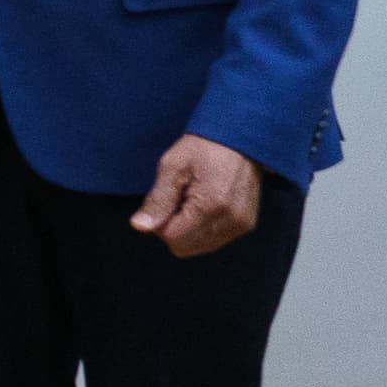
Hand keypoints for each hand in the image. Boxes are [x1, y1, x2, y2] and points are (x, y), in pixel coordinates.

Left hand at [133, 133, 262, 257]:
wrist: (239, 139)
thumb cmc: (203, 148)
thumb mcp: (172, 167)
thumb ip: (157, 200)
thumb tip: (140, 227)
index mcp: (211, 207)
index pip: (173, 238)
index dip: (160, 224)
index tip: (164, 201)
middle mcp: (230, 221)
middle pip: (186, 247)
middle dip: (173, 229)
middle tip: (177, 200)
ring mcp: (241, 225)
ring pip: (200, 247)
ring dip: (189, 230)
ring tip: (192, 201)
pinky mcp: (246, 224)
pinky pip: (215, 240)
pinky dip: (204, 228)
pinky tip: (204, 206)